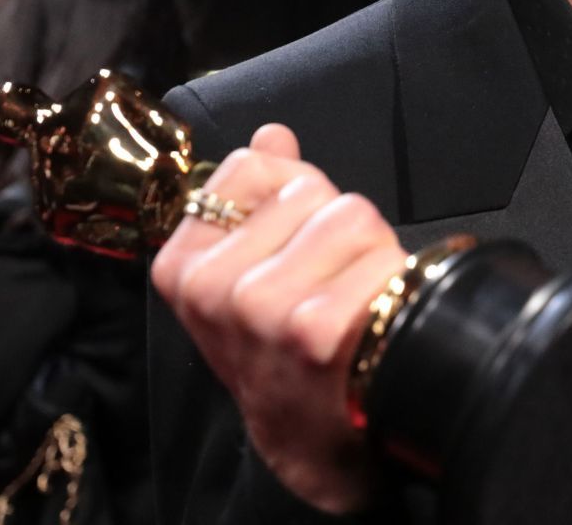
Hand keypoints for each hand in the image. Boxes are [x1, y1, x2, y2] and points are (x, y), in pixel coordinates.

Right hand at [150, 124, 405, 515]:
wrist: (311, 438)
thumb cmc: (282, 346)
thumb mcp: (247, 274)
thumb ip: (259, 197)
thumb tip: (272, 134)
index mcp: (183, 264)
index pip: (250, 166)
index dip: (290, 193)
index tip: (292, 242)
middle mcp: (212, 286)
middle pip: (307, 188)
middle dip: (333, 225)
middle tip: (330, 280)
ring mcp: (261, 307)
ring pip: (347, 213)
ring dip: (367, 250)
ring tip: (353, 296)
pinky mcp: (314, 328)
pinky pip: (375, 251)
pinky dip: (388, 276)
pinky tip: (371, 316)